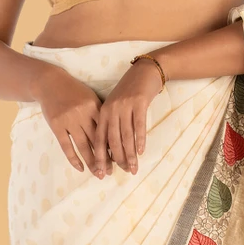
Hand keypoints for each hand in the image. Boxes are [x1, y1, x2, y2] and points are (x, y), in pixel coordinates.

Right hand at [32, 65, 108, 175]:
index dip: (114, 145)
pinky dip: (74, 159)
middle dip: (105, 158)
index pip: (107, 130)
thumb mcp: (90, 97)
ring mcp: (68, 120)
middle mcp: (82, 114)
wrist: (50, 83)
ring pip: (83, 146)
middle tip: (111, 172)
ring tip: (98, 174)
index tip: (122, 158)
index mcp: (94, 106)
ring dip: (92, 162)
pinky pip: (66, 146)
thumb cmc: (74, 91)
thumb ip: (100, 114)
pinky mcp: (56, 126)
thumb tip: (114, 134)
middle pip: (97, 140)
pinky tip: (81, 168)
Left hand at [93, 57, 164, 175]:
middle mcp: (111, 110)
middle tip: (124, 172)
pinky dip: (140, 140)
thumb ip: (111, 124)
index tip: (101, 173)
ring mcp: (125, 106)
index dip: (100, 158)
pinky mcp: (139, 103)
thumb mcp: (115, 106)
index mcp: (102, 112)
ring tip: (134, 168)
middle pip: (112, 140)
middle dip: (117, 159)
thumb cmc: (129, 91)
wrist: (144, 71)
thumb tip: (112, 150)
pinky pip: (139, 126)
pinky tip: (141, 151)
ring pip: (126, 136)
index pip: (98, 139)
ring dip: (130, 154)